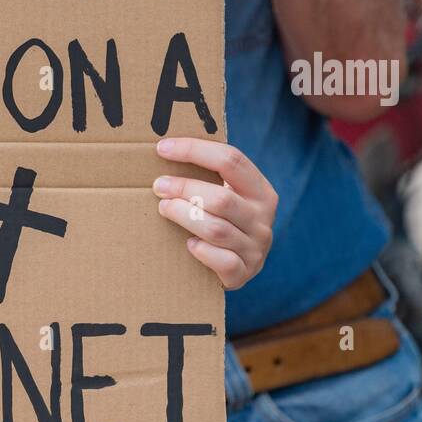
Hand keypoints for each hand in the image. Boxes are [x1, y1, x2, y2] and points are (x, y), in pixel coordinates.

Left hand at [153, 138, 277, 290]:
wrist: (235, 268)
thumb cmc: (221, 221)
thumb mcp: (225, 196)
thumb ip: (208, 177)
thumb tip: (163, 148)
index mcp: (261, 191)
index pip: (231, 160)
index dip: (194, 151)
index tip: (162, 148)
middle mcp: (263, 218)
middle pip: (222, 198)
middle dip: (185, 189)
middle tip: (158, 186)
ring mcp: (255, 248)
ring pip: (216, 229)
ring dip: (184, 216)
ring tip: (164, 208)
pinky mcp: (244, 274)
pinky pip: (221, 261)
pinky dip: (201, 251)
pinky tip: (188, 245)